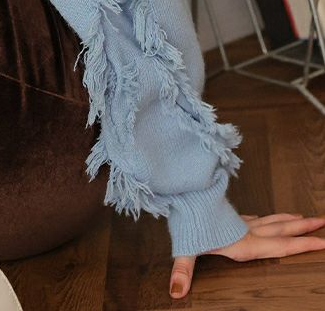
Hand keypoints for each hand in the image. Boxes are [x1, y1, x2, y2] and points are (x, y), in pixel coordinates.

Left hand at [169, 212, 324, 299]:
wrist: (182, 194)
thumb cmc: (186, 222)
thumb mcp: (186, 249)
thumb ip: (184, 271)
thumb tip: (177, 292)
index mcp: (244, 243)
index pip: (281, 246)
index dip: (303, 245)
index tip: (322, 241)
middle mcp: (246, 231)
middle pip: (282, 229)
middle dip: (304, 228)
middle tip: (323, 221)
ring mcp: (239, 221)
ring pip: (270, 220)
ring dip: (288, 219)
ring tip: (302, 217)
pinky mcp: (230, 214)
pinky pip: (253, 216)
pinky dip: (264, 217)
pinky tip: (262, 217)